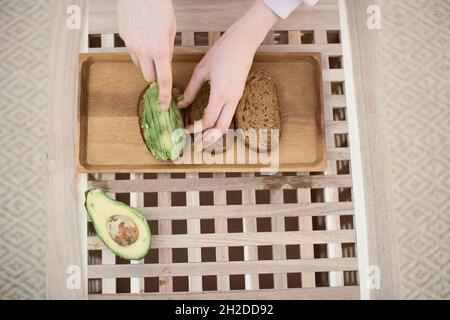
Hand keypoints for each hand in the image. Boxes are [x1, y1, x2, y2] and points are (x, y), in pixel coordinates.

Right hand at [117, 0, 175, 109]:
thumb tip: (164, 63)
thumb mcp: (171, 30)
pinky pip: (131, 51)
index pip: (163, 80)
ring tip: (150, 45)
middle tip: (159, 65)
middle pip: (148, 77)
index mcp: (160, 50)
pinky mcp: (123, 37)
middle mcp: (144, 50)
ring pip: (138, 65)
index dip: (164, 95)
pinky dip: (137, 49)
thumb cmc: (159, 7)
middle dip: (155, 75)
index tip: (164, 105)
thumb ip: (168, 50)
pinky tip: (141, 35)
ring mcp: (131, 44)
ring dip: (145, 63)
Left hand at [178, 0, 276, 148]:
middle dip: (209, 140)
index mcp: (221, 93)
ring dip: (215, 134)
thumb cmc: (222, 52)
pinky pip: (229, 114)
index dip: (196, 129)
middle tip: (198, 148)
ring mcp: (237, 98)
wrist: (243, 43)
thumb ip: (191, 90)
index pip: (208, 120)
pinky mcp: (238, 95)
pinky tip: (211, 125)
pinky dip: (220, 123)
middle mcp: (231, 99)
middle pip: (221, 128)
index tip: (185, 130)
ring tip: (204, 140)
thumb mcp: (201, 70)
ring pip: (227, 123)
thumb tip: (181, 104)